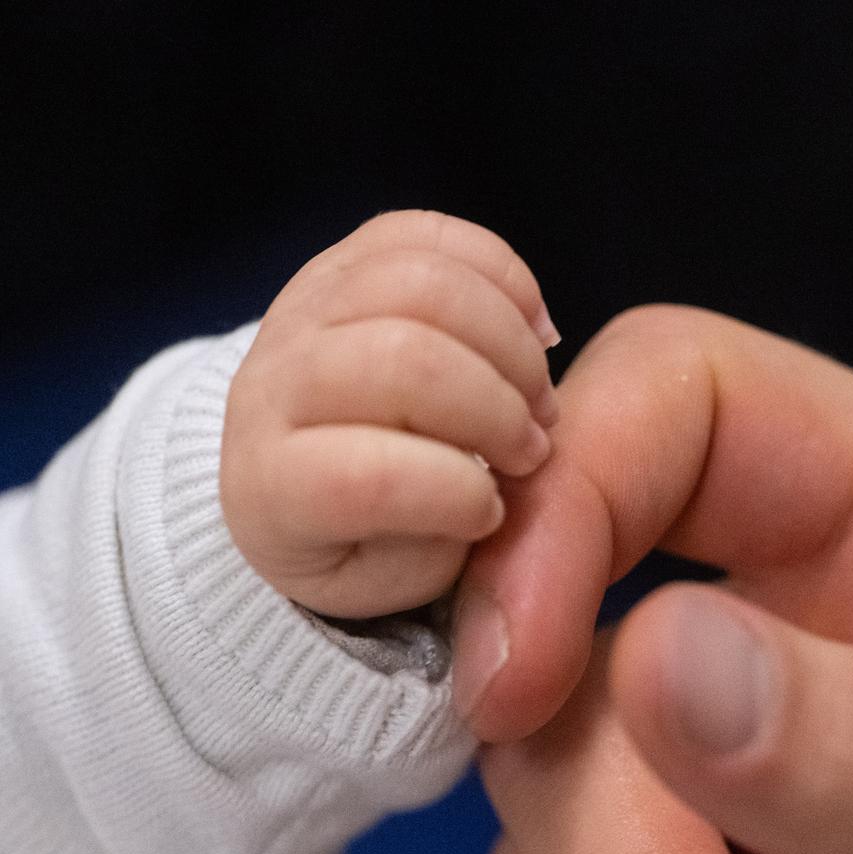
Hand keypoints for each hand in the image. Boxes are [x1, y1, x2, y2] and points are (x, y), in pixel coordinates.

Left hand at [220, 210, 559, 617]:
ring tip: (537, 398)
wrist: (296, 473)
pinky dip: (502, 276)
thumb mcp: (393, 578)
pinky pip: (429, 234)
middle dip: (496, 409)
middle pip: (401, 361)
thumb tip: (491, 481)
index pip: (360, 477)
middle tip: (533, 451)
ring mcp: (303, 309)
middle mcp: (273, 385)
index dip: (450, 493)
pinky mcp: (343, 260)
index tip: (492, 513)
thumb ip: (437, 542)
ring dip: (510, 344)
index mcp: (272, 486)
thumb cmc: (357, 540)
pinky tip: (533, 331)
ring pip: (423, 284)